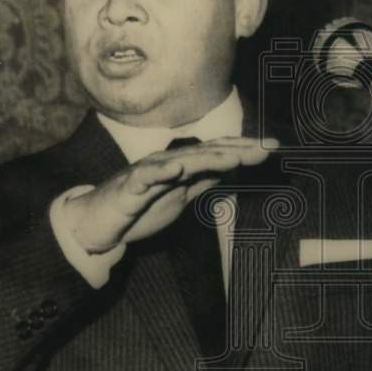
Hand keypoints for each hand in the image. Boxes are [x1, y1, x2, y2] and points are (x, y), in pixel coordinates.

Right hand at [62, 136, 277, 253]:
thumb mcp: (180, 197)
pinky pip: (147, 177)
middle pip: (207, 152)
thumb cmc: (138, 209)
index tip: (273, 147)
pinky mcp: (131, 188)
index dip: (245, 149)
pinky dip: (162, 171)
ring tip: (235, 156)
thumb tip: (231, 167)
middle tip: (267, 147)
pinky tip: (178, 168)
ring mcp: (149, 173)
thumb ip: (203, 181)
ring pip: (183, 161)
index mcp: (181, 166)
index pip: (217, 153)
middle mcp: (168, 162)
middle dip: (238, 149)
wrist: (98, 223)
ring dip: (209, 157)